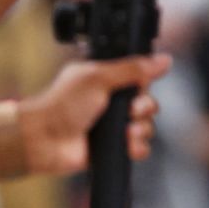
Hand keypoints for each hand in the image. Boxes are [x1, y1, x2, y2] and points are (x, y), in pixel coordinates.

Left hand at [21, 54, 171, 174]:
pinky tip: (128, 144)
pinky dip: (138, 147)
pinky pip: (139, 148)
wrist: (44, 140)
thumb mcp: (99, 78)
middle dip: (145, 107)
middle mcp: (111, 102)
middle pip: (147, 102)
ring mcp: (112, 126)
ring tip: (128, 131)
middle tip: (131, 111)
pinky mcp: (112, 147)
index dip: (145, 83)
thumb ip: (133, 69)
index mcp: (107, 79)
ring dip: (142, 129)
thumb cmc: (63, 105)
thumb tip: (164, 59)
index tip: (141, 87)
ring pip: (146, 126)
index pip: (140, 78)